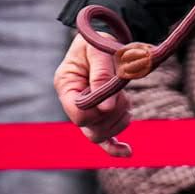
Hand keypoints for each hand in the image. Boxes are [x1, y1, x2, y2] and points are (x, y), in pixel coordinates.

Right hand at [54, 33, 132, 157]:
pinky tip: (128, 152)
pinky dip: (114, 147)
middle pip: (91, 129)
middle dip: (112, 116)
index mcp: (66, 85)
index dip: (99, 112)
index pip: (79, 115)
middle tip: (122, 94)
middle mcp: (72, 102)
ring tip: (124, 97)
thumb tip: (108, 107)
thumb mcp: (100, 51)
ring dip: (119, 119)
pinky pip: (104, 139)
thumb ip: (102, 75)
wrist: (104, 41)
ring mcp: (85, 112)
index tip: (113, 96)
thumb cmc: (100, 42)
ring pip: (101, 133)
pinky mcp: (99, 116)